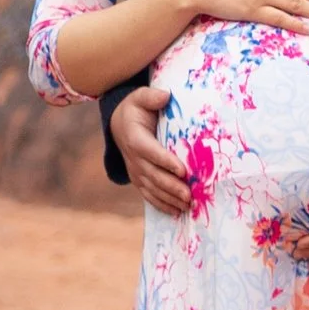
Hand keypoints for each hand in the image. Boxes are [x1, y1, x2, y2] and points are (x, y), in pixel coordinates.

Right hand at [115, 85, 189, 218]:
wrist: (119, 125)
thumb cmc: (135, 109)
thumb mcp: (140, 97)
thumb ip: (151, 96)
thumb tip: (165, 96)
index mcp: (134, 138)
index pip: (150, 152)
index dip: (165, 161)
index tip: (183, 169)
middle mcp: (133, 158)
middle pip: (153, 175)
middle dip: (171, 186)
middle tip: (189, 194)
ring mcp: (135, 171)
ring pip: (152, 188)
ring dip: (169, 198)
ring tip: (187, 205)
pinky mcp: (139, 179)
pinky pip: (149, 195)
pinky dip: (162, 204)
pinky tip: (176, 212)